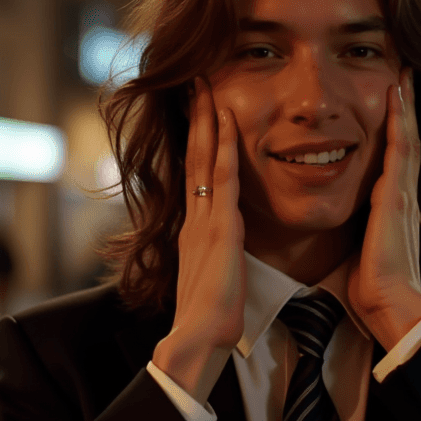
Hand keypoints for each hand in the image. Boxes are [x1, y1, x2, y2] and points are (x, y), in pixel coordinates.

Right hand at [170, 78, 246, 352]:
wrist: (196, 339)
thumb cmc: (208, 317)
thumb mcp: (212, 277)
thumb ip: (215, 255)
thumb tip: (221, 246)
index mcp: (194, 229)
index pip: (194, 174)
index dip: (197, 141)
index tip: (199, 111)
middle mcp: (195, 218)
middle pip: (193, 156)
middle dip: (195, 118)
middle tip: (195, 81)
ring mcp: (204, 220)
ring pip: (204, 159)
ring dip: (206, 120)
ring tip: (205, 85)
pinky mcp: (219, 229)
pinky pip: (222, 179)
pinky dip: (223, 147)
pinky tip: (227, 122)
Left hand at [347, 70, 420, 332]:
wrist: (389, 305)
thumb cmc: (373, 288)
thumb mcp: (361, 252)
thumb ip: (357, 236)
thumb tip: (344, 235)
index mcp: (391, 210)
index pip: (394, 162)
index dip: (394, 132)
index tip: (391, 106)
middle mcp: (401, 196)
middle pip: (405, 142)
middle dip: (405, 110)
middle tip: (404, 76)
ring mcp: (401, 194)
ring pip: (405, 138)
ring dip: (404, 106)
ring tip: (403, 76)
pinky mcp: (396, 196)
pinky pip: (399, 148)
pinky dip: (399, 120)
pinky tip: (396, 95)